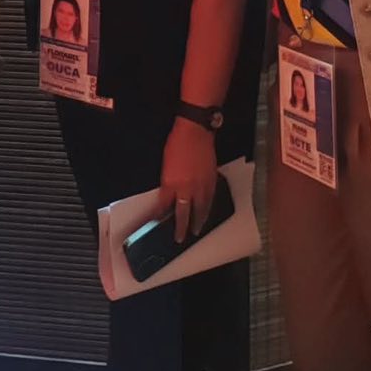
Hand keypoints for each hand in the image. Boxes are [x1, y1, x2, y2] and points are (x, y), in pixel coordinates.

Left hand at [159, 119, 219, 241]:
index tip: (158, 224)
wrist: (195, 132)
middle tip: (180, 238)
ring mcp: (201, 185)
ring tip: (196, 231)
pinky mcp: (212, 180)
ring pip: (200, 210)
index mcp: (171, 183)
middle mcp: (186, 188)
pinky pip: (210, 200)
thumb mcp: (166, 164)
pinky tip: (207, 212)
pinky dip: (208, 208)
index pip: (164, 206)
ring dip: (198, 222)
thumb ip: (167, 182)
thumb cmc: (178, 143)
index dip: (160, 217)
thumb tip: (168, 194)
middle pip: (184, 214)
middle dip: (181, 228)